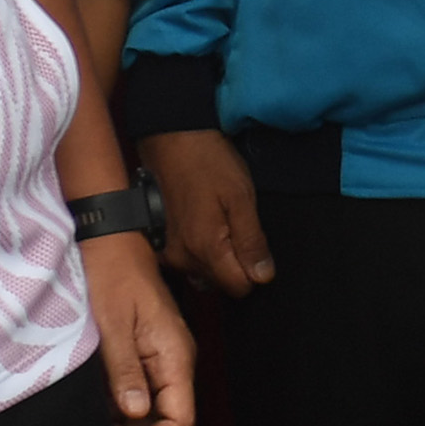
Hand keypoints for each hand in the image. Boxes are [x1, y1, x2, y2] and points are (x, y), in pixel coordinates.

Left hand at [83, 231, 198, 425]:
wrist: (110, 238)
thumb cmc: (111, 274)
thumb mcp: (112, 324)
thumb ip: (125, 371)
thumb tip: (136, 413)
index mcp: (175, 355)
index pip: (182, 419)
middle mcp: (176, 359)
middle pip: (172, 419)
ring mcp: (163, 354)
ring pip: (157, 407)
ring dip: (130, 425)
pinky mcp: (148, 349)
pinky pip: (144, 388)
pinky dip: (124, 404)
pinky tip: (99, 406)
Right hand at [138, 128, 273, 296]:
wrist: (171, 137)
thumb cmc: (208, 162)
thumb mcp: (241, 197)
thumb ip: (252, 241)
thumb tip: (263, 277)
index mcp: (205, 250)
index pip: (239, 288)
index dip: (254, 270)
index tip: (253, 242)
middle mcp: (182, 259)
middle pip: (220, 284)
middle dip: (235, 264)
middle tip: (237, 225)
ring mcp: (168, 252)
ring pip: (204, 274)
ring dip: (218, 259)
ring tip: (220, 222)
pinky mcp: (161, 243)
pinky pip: (188, 262)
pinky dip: (200, 252)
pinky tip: (204, 224)